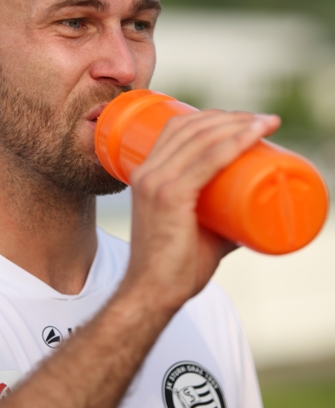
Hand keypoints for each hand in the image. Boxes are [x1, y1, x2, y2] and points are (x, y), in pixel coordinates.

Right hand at [123, 109, 279, 311]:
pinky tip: (252, 135)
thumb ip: (221, 217)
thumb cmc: (174, 265)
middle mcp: (148, 172)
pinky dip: (233, 143)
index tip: (243, 120)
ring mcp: (157, 182)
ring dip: (237, 124)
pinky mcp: (170, 196)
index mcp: (147, 173)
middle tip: (260, 121)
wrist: (151, 294)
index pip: (177, 128)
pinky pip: (207, 161)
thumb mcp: (195, 228)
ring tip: (265, 123)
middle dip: (230, 117)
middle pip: (191, 127)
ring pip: (201, 138)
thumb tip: (253, 211)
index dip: (211, 116)